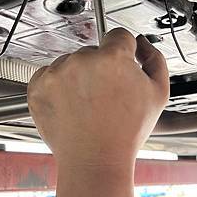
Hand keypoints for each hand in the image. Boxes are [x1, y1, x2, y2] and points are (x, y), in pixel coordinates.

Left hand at [27, 29, 169, 168]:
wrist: (95, 160)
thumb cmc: (126, 133)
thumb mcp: (158, 95)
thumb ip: (155, 60)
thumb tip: (142, 44)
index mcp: (112, 58)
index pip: (118, 35)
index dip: (125, 52)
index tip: (122, 66)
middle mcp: (81, 61)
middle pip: (94, 51)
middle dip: (101, 67)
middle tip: (107, 95)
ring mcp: (56, 74)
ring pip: (71, 62)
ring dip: (78, 76)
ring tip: (89, 104)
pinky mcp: (38, 87)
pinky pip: (49, 75)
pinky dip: (58, 87)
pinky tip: (72, 106)